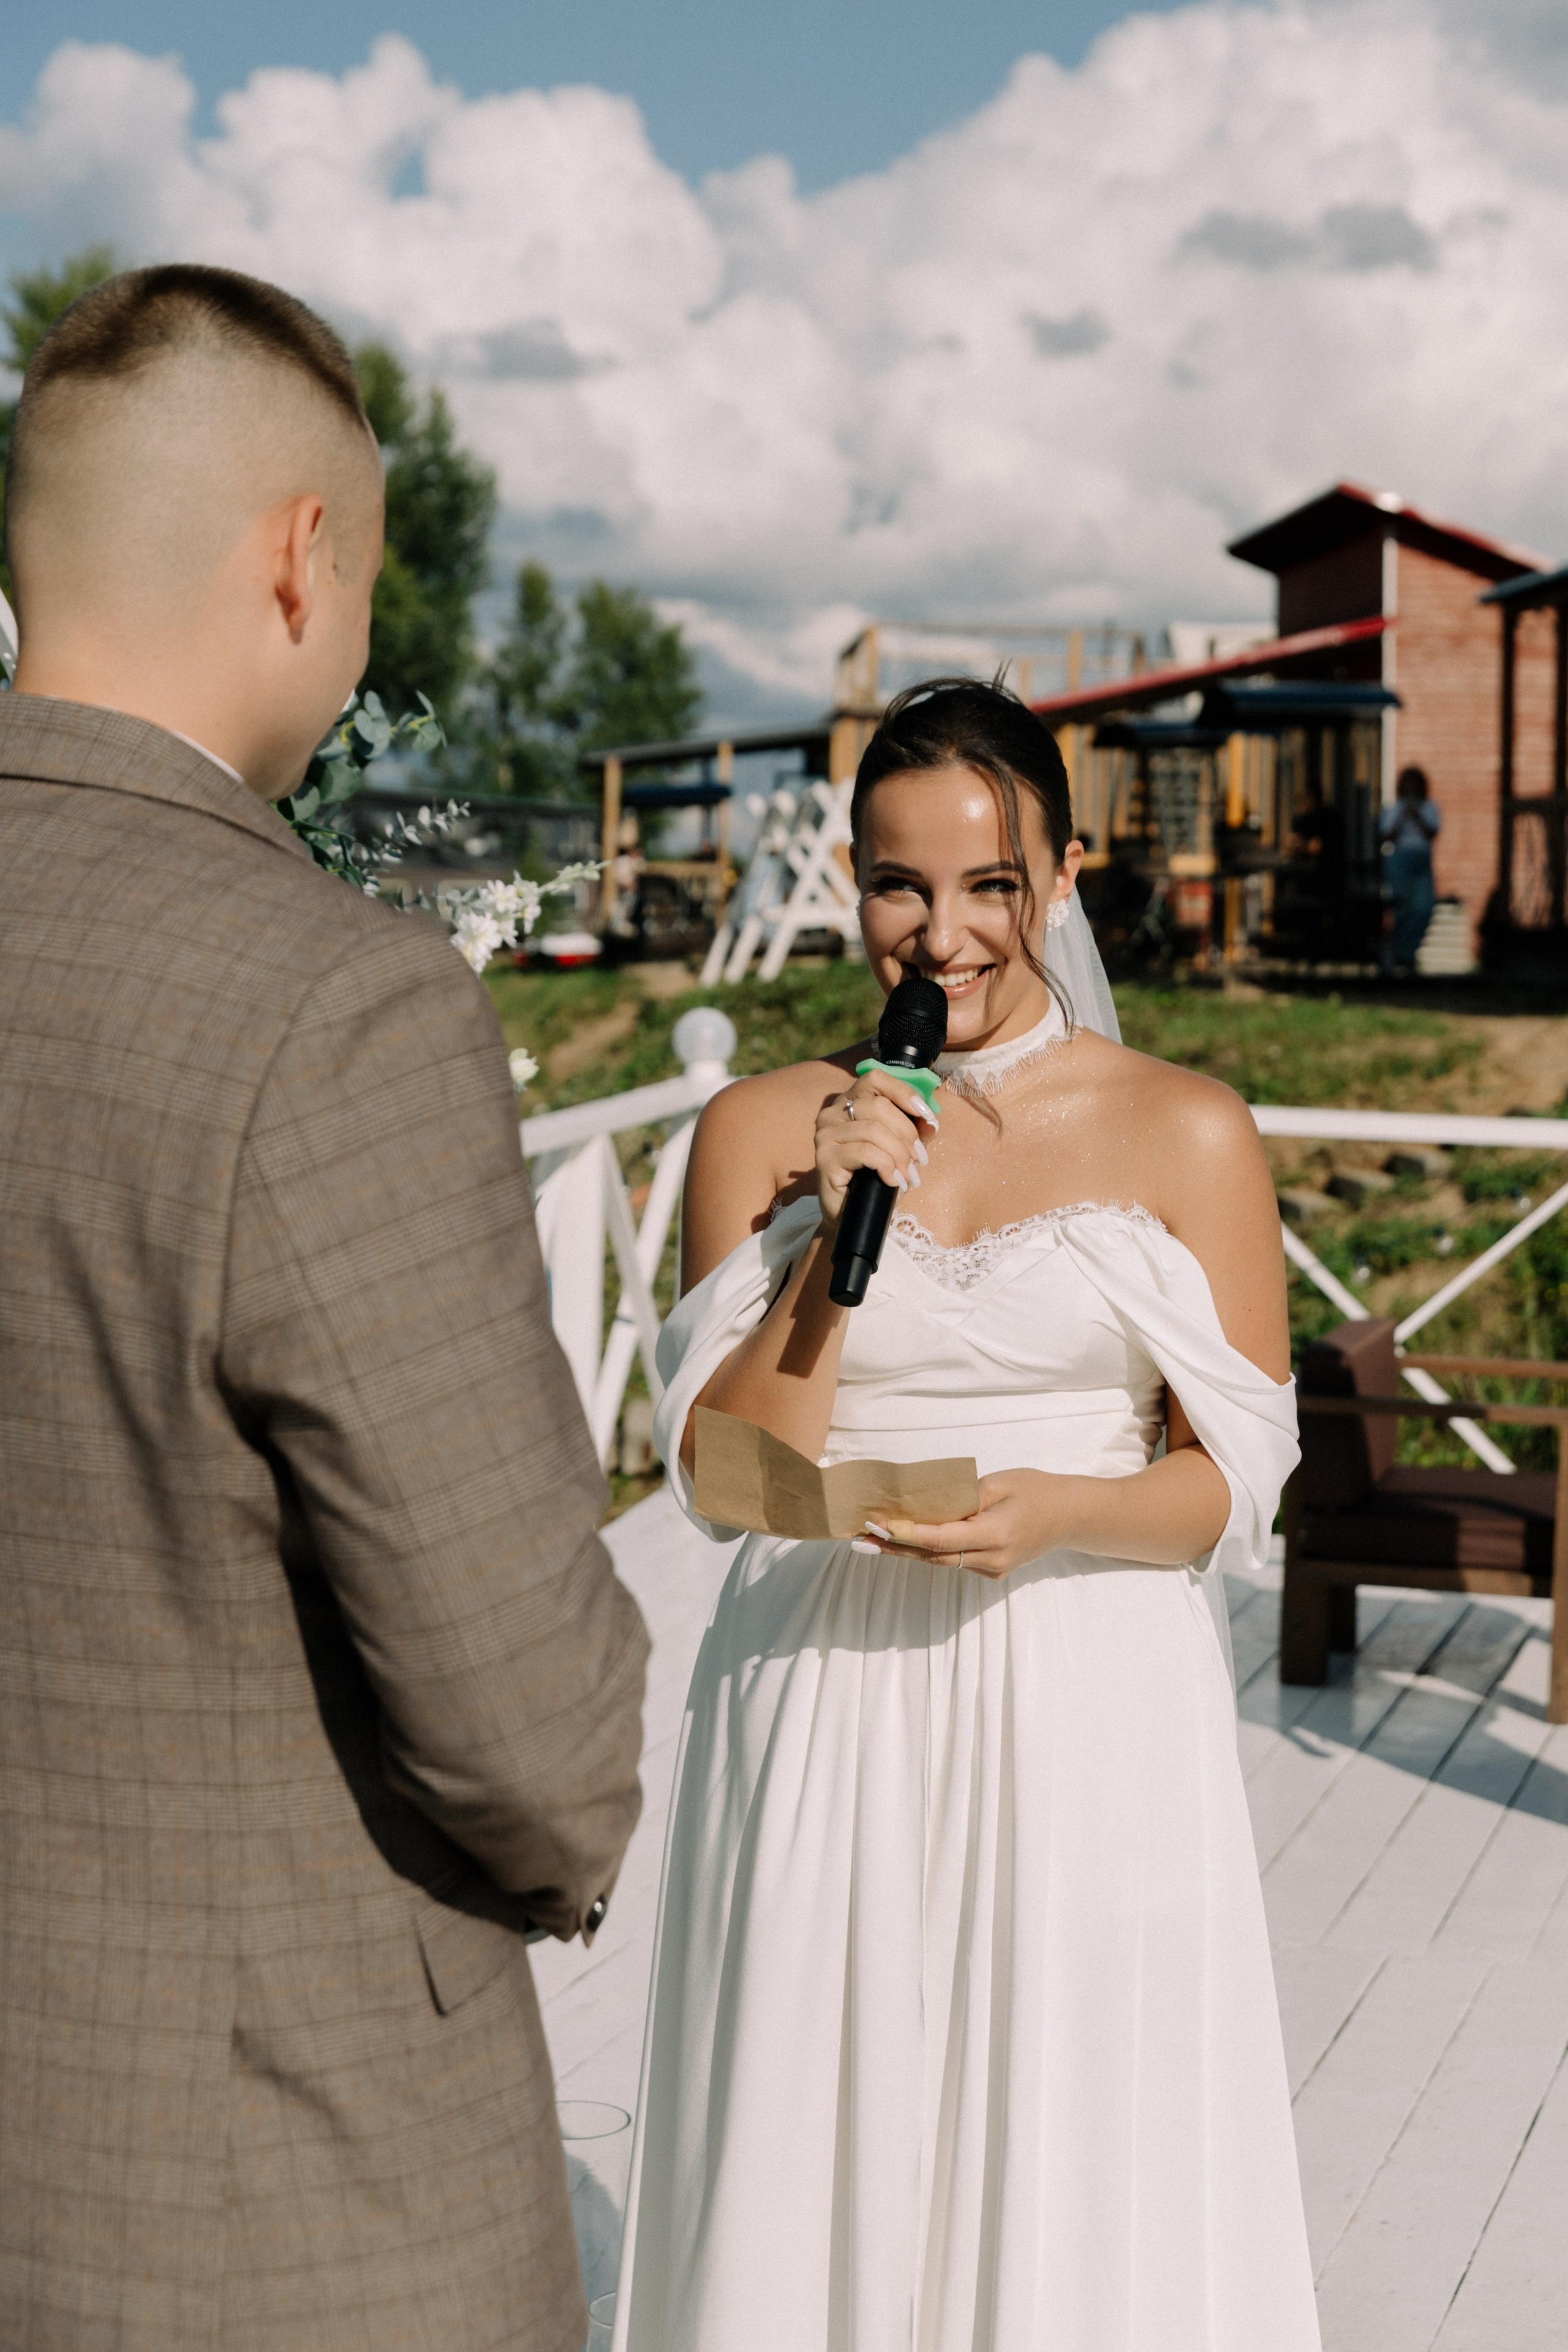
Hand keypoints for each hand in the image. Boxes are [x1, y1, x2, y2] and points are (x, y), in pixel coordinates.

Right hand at [813, 1066, 939, 1235]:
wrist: (850, 1215)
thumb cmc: (874, 1179)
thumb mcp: (900, 1152)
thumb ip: (915, 1133)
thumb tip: (931, 1122)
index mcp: (849, 1102)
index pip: (875, 1079)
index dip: (903, 1092)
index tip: (926, 1114)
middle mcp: (832, 1113)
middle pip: (878, 1105)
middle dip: (907, 1133)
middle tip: (920, 1158)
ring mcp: (825, 1134)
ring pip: (873, 1130)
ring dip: (899, 1154)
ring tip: (908, 1175)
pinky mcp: (823, 1157)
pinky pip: (865, 1152)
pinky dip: (886, 1166)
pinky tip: (892, 1181)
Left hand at [851, 1469, 1082, 1579]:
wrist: (1070, 1517)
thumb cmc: (1035, 1491)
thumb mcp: (999, 1483)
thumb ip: (963, 1497)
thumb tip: (925, 1505)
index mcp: (996, 1535)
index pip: (941, 1537)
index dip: (906, 1532)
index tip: (878, 1524)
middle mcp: (992, 1560)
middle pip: (934, 1556)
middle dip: (896, 1547)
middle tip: (860, 1538)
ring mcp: (992, 1571)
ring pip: (941, 1561)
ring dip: (907, 1551)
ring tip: (872, 1540)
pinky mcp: (991, 1572)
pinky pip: (953, 1561)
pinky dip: (929, 1551)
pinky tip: (905, 1541)